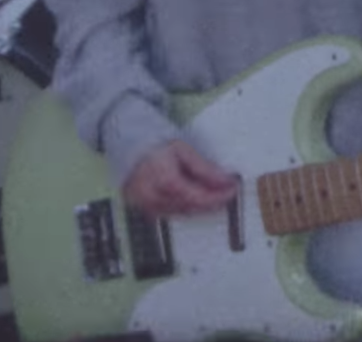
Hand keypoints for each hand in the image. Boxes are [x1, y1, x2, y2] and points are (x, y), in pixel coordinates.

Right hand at [122, 140, 238, 217]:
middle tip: (227, 193)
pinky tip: (196, 199)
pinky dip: (187, 207)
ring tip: (215, 195)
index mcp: (165, 181)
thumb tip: (225, 180)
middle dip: (213, 202)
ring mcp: (147, 206)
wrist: (128, 149)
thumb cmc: (156, 146)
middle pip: (192, 208)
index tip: (233, 190)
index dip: (219, 196)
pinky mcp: (145, 210)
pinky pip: (171, 213)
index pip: (199, 197)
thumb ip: (204, 168)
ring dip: (201, 207)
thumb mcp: (182, 150)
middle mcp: (154, 198)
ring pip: (183, 213)